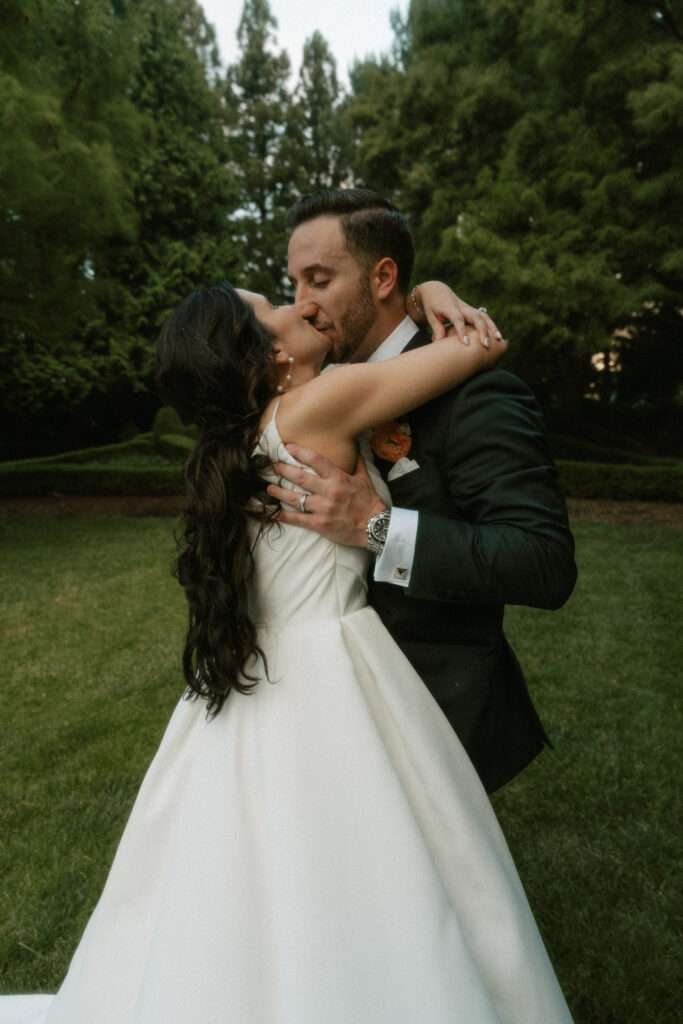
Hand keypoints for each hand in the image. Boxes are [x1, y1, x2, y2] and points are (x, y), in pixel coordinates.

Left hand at [267, 446, 385, 546]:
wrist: (375, 526)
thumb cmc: (369, 501)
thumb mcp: (364, 478)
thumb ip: (357, 461)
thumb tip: (355, 444)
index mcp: (338, 478)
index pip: (316, 460)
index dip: (300, 452)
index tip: (287, 447)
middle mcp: (329, 492)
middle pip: (300, 477)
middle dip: (283, 470)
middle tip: (273, 466)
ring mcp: (323, 509)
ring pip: (295, 498)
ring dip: (279, 492)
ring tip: (269, 488)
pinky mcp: (319, 524)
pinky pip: (297, 519)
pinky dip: (283, 515)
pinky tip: (273, 512)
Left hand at [409, 281, 503, 347]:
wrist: (436, 290)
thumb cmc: (432, 305)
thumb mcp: (431, 316)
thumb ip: (437, 329)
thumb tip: (440, 345)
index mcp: (449, 307)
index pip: (458, 318)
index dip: (462, 330)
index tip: (466, 344)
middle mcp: (461, 306)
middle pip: (475, 317)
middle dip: (482, 330)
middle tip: (486, 345)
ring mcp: (469, 308)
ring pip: (483, 316)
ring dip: (492, 327)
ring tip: (499, 340)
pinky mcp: (472, 310)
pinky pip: (484, 317)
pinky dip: (491, 326)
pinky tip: (497, 336)